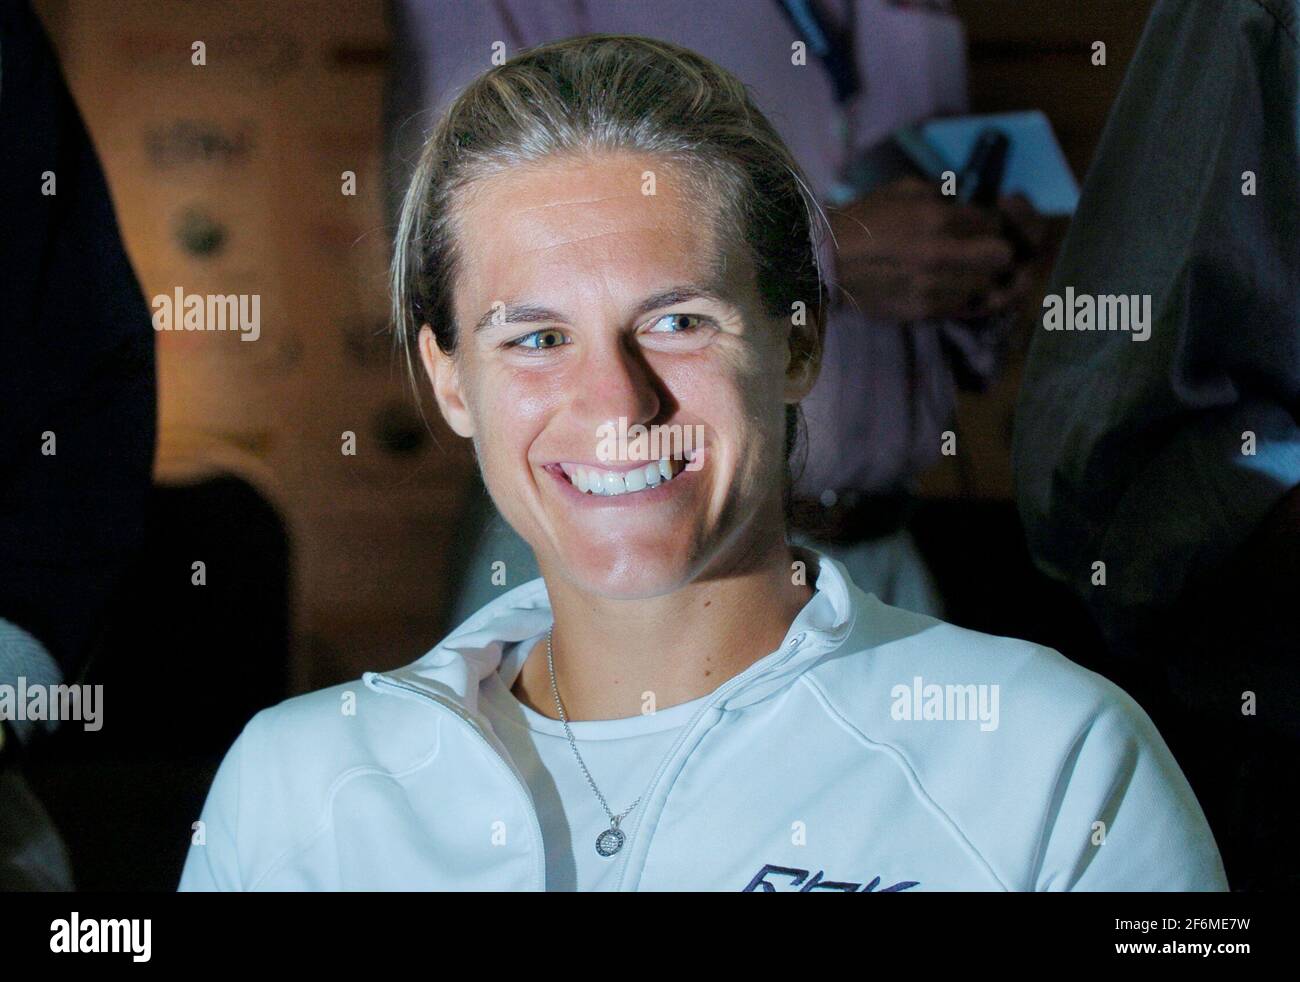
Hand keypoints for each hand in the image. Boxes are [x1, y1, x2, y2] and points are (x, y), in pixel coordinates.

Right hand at [827, 176, 1043, 321]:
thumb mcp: (903, 190)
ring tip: (968, 268)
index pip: (994, 222)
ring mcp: (934, 288)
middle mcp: (941, 255)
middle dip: (998, 249)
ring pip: (988, 286)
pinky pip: (966, 306)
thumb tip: (970, 201)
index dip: (995, 220)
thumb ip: (943, 193)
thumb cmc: (862, 220)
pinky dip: (967, 296)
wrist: (826, 264)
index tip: (985, 222)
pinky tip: (953, 286)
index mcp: (936, 218)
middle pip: (1002, 256)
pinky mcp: (924, 312)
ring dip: (983, 276)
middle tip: (986, 247)